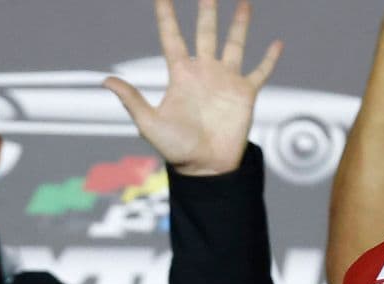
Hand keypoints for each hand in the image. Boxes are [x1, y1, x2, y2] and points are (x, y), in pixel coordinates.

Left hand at [106, 0, 280, 176]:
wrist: (206, 168)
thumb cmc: (176, 149)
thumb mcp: (149, 123)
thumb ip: (132, 100)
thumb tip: (106, 81)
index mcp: (181, 75)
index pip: (172, 38)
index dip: (166, 16)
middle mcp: (204, 72)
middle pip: (205, 33)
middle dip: (207, 12)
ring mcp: (226, 81)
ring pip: (234, 44)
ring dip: (240, 25)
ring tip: (244, 4)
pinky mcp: (245, 93)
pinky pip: (260, 71)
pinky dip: (269, 59)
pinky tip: (277, 44)